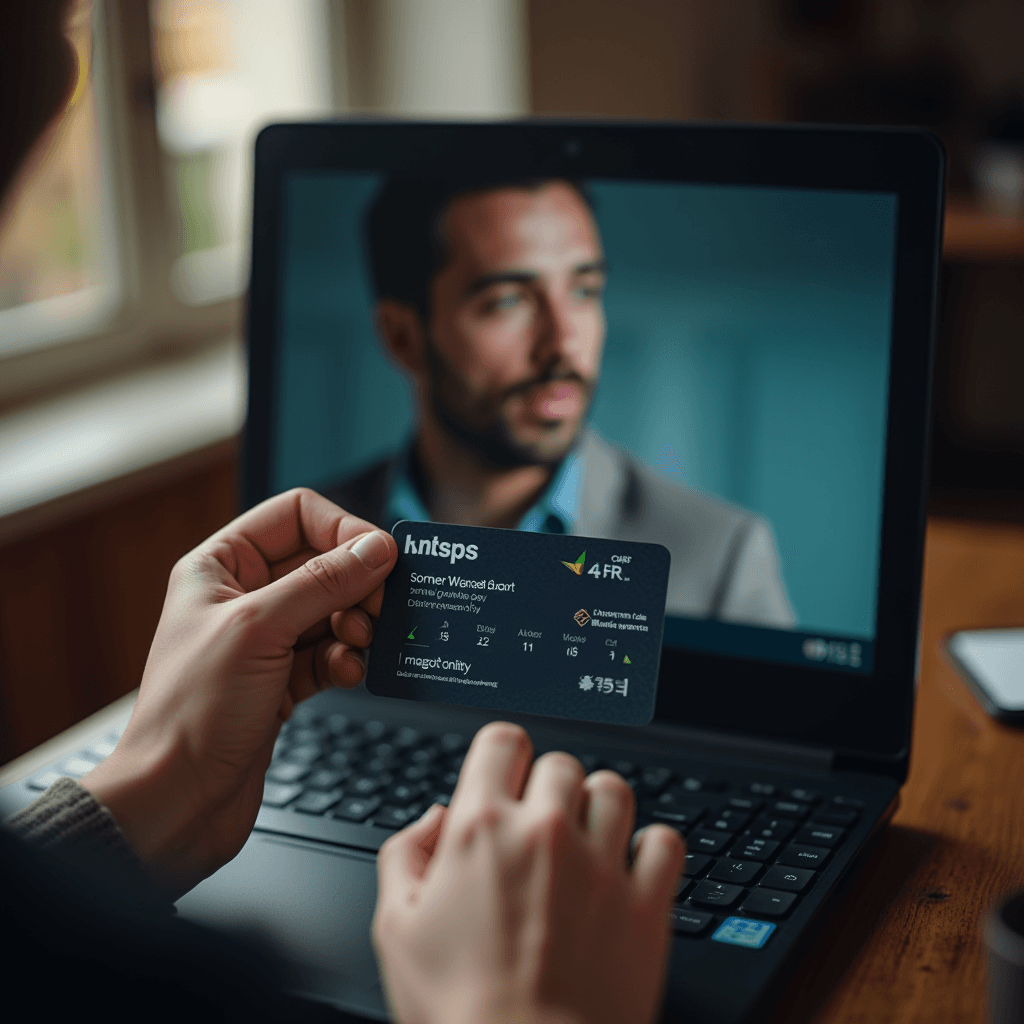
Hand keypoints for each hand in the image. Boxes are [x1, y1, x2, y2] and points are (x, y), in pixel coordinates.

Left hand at [82, 488, 396, 896]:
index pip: (297, 515)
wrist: (178, 801)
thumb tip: (376, 548)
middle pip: (324, 563)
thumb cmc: (190, 714)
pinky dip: (347, 659)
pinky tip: (345, 673)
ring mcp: (267, 640)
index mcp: (221, 566)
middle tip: (378, 608)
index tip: (379, 557)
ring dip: (356, 624)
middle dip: (357, 584)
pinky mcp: (285, 680)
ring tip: (358, 642)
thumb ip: (324, 582)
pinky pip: (333, 651)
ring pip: (335, 609)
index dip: (343, 529)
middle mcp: (245, 596)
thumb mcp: (261, 630)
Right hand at [373, 722, 685, 1023]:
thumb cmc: (458, 1011)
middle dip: (549, 788)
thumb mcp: (395, 930)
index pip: (503, 741)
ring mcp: (601, 865)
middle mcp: (544, 833)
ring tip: (588, 841)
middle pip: (562, 764)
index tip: (507, 776)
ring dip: (599, 808)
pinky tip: (631, 868)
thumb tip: (435, 817)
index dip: (503, 755)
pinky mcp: (645, 904)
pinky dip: (651, 848)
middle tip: (540, 828)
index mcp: (481, 828)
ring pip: (614, 790)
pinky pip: (664, 841)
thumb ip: (404, 855)